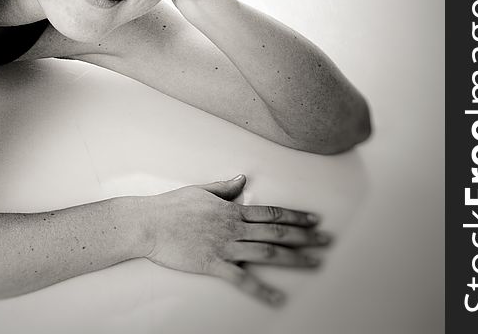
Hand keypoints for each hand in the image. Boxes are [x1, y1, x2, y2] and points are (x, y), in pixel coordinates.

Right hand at [144, 175, 328, 305]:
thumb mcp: (200, 190)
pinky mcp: (213, 264)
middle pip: (277, 232)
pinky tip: (278, 297)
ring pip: (267, 252)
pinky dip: (262, 289)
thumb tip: (242, 180)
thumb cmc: (171, 206)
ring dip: (295, 258)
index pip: (272, 213)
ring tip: (316, 263)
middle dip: (306, 236)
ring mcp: (225, 245)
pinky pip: (242, 279)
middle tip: (328, 241)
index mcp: (231, 209)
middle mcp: (233, 226)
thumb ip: (224, 187)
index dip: (296, 216)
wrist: (149, 222)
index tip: (315, 220)